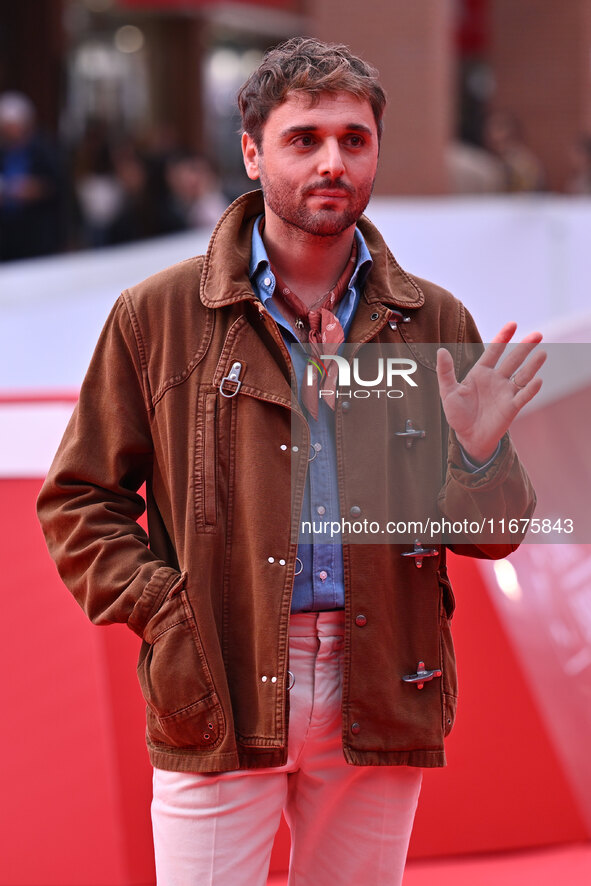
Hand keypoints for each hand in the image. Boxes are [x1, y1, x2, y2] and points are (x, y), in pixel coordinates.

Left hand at [436, 322, 545, 464]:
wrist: (467, 437)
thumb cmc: (457, 414)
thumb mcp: (448, 392)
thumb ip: (445, 372)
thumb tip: (441, 351)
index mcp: (481, 372)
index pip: (494, 351)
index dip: (503, 337)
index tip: (513, 324)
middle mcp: (496, 379)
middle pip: (513, 360)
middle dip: (525, 347)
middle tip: (538, 334)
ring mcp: (506, 393)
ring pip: (522, 375)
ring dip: (533, 365)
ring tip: (542, 353)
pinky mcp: (511, 408)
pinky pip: (523, 396)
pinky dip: (530, 389)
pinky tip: (538, 380)